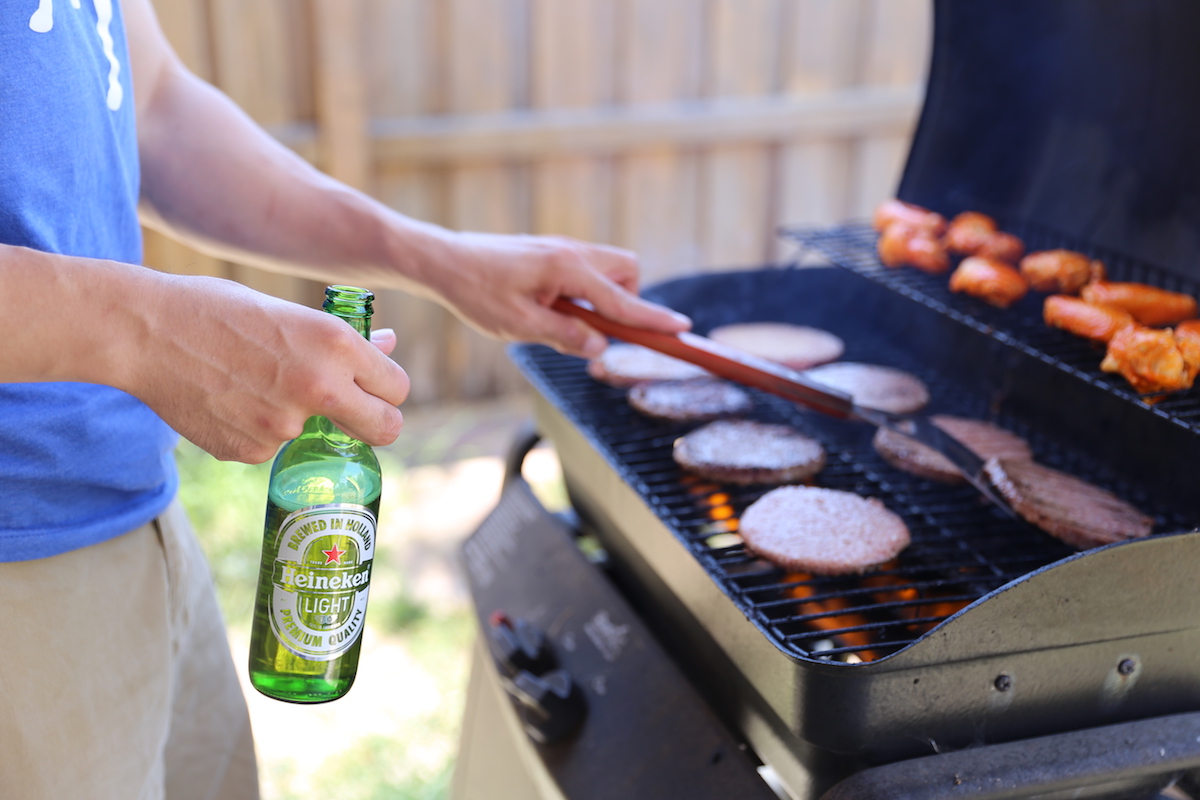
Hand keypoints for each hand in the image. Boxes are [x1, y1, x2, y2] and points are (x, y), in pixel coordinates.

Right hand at [122, 274, 409, 462]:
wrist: (145, 332)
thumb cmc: (217, 309)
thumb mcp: (290, 312)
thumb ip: (344, 339)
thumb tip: (388, 344)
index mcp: (335, 344)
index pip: (398, 387)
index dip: (387, 388)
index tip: (374, 388)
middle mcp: (319, 387)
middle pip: (387, 428)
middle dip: (379, 422)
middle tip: (358, 415)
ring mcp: (285, 425)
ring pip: (318, 435)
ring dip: (300, 419)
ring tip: (255, 384)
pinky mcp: (252, 451)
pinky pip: (274, 446)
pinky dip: (259, 430)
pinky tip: (229, 400)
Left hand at [424, 231, 691, 357]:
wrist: (443, 260)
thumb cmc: (476, 292)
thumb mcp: (519, 325)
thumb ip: (565, 336)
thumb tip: (601, 346)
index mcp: (568, 270)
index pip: (623, 300)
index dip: (653, 319)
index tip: (682, 329)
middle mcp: (572, 252)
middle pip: (628, 271)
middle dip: (628, 300)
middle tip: (595, 329)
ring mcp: (563, 248)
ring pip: (609, 268)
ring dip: (604, 297)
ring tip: (563, 320)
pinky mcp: (552, 252)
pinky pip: (586, 270)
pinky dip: (585, 291)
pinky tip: (549, 307)